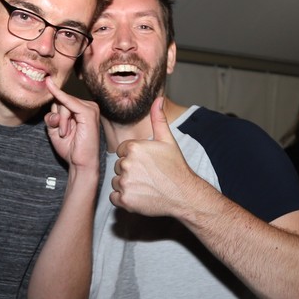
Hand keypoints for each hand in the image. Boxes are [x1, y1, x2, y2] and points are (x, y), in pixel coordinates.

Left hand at [42, 77, 100, 170]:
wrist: (81, 163)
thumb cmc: (71, 148)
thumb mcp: (55, 131)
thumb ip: (51, 119)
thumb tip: (52, 111)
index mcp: (81, 110)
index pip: (62, 102)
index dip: (54, 107)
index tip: (47, 81)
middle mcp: (88, 107)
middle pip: (62, 101)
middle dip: (57, 117)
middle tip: (62, 133)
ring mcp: (90, 108)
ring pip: (64, 103)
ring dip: (60, 121)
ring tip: (66, 134)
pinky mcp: (89, 112)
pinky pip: (69, 102)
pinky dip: (60, 99)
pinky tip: (52, 89)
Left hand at [109, 97, 197, 216]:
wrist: (184, 195)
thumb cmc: (176, 168)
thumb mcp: (168, 140)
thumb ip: (158, 119)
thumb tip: (158, 99)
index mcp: (134, 147)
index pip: (121, 151)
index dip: (133, 157)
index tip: (147, 164)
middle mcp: (127, 163)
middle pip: (118, 166)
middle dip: (129, 171)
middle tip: (148, 175)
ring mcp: (125, 182)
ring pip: (116, 181)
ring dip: (126, 185)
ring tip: (145, 185)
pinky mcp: (125, 199)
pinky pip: (114, 197)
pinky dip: (124, 198)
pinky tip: (139, 196)